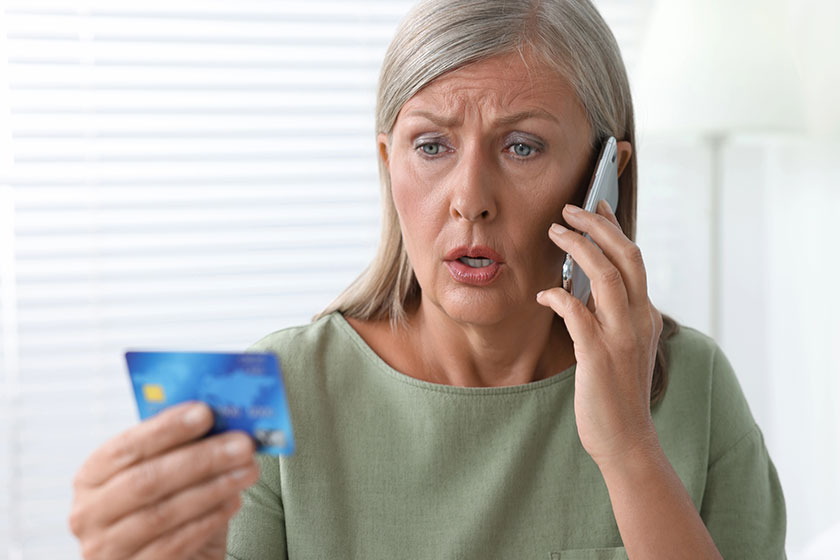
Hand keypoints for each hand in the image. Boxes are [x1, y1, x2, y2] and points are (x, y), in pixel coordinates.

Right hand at [68, 402, 260, 559]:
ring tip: (246, 471)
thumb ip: (180, 448)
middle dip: (201, 458)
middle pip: (147, 480)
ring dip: (213, 488)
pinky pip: (174, 545)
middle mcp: (90, 513)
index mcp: (92, 477)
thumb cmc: (163, 509)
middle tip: (241, 444)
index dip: (166, 428)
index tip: (205, 412)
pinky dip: (208, 520)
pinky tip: (232, 502)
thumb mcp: (163, 475)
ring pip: (163, 513)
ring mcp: (106, 549)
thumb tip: (218, 417)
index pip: (126, 447)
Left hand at [536, 200, 663, 469]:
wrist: (626, 438)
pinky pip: (576, 313)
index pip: (632, 258)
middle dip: (596, 225)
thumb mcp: (621, 345)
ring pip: (605, 275)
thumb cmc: (616, 391)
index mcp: (644, 314)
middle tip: (570, 209)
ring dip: (578, 248)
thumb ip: (609, 314)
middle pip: (625, 255)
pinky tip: (543, 294)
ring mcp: (621, 336)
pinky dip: (558, 296)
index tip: (595, 205)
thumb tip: (581, 283)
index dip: (613, 227)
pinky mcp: (599, 356)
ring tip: (554, 232)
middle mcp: (638, 319)